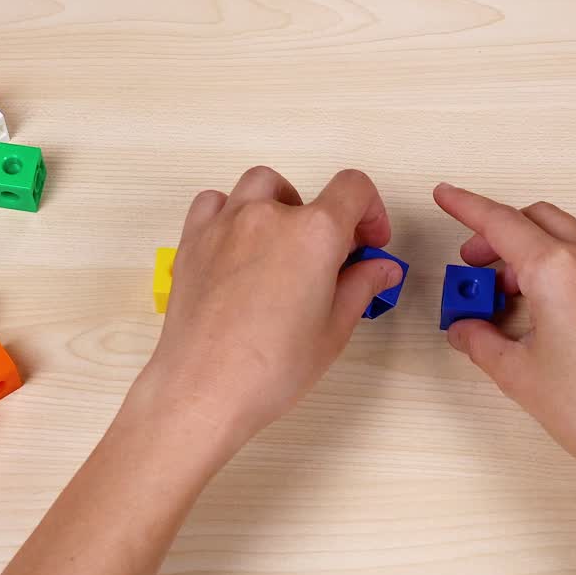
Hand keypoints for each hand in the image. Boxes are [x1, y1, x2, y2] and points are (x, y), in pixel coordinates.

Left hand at [140, 167, 402, 440]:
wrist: (205, 388)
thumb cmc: (271, 367)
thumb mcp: (333, 330)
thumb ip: (361, 286)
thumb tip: (381, 268)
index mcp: (315, 233)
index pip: (354, 189)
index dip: (371, 211)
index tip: (370, 243)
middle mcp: (269, 215)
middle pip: (308, 193)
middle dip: (326, 219)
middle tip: (330, 261)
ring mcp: (226, 224)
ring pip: (259, 186)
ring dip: (280, 205)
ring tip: (283, 247)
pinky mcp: (193, 240)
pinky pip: (214, 203)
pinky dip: (232, 212)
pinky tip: (240, 246)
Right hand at [434, 183, 575, 494]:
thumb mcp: (517, 372)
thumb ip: (480, 340)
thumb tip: (465, 328)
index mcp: (559, 269)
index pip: (501, 223)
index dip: (466, 207)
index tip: (446, 195)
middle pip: (535, 220)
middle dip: (497, 234)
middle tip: (471, 268)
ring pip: (564, 236)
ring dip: (529, 251)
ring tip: (503, 298)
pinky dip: (558, 266)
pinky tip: (540, 308)